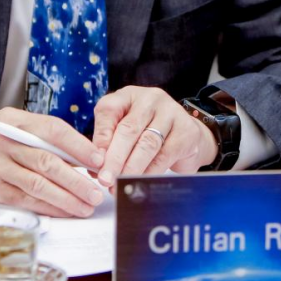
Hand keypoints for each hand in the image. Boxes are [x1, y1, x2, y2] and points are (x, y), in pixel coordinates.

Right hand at [0, 108, 105, 217]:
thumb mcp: (9, 125)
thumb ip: (39, 135)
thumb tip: (79, 155)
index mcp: (14, 121)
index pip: (52, 130)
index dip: (78, 145)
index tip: (98, 159)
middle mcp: (4, 142)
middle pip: (48, 161)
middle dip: (77, 179)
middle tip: (98, 191)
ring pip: (38, 184)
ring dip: (66, 197)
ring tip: (86, 205)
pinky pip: (24, 201)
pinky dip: (47, 207)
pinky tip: (64, 211)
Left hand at [91, 86, 217, 186]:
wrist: (187, 137)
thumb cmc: (147, 133)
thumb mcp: (124, 131)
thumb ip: (109, 143)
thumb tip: (95, 168)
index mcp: (128, 95)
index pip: (108, 110)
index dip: (100, 137)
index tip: (94, 162)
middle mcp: (150, 99)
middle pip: (128, 129)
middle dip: (114, 158)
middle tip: (105, 179)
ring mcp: (171, 112)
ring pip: (147, 144)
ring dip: (131, 169)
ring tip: (120, 185)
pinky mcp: (186, 131)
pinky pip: (164, 156)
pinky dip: (150, 173)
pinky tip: (140, 183)